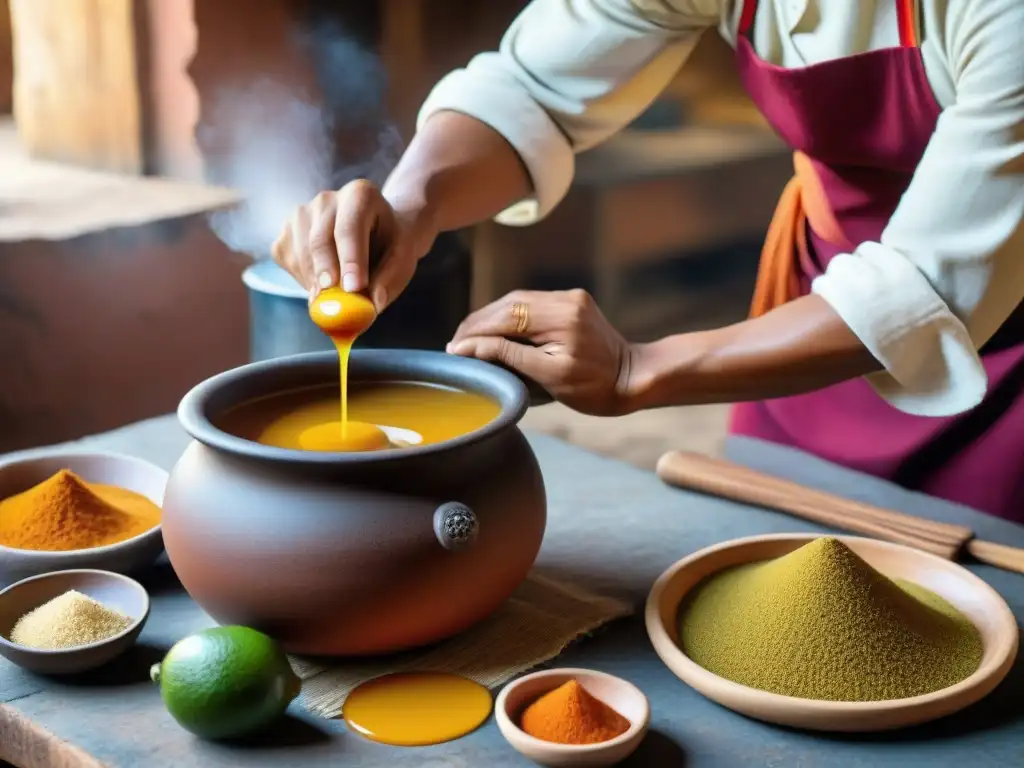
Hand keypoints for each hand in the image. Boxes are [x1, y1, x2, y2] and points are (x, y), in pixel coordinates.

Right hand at [271, 179, 437, 310]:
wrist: (373, 234)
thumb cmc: (388, 247)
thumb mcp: (401, 260)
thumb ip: (390, 280)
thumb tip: (373, 303)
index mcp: (360, 195)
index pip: (351, 227)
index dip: (350, 259)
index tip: (353, 287)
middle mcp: (327, 199)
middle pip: (319, 239)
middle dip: (325, 273)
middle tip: (331, 303)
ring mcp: (301, 213)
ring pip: (300, 253)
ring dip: (315, 283)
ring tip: (337, 297)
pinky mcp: (286, 232)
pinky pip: (288, 261)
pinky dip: (303, 280)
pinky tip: (323, 283)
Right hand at [447, 289, 637, 415]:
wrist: (634, 378)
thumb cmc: (594, 388)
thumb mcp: (548, 376)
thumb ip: (508, 356)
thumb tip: (468, 348)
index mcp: (561, 316)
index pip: (506, 316)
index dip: (476, 332)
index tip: (454, 349)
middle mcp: (564, 299)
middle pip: (508, 304)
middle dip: (479, 324)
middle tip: (456, 345)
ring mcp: (568, 298)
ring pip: (516, 302)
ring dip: (491, 320)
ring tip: (469, 340)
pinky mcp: (570, 303)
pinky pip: (530, 305)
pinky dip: (509, 318)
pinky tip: (495, 332)